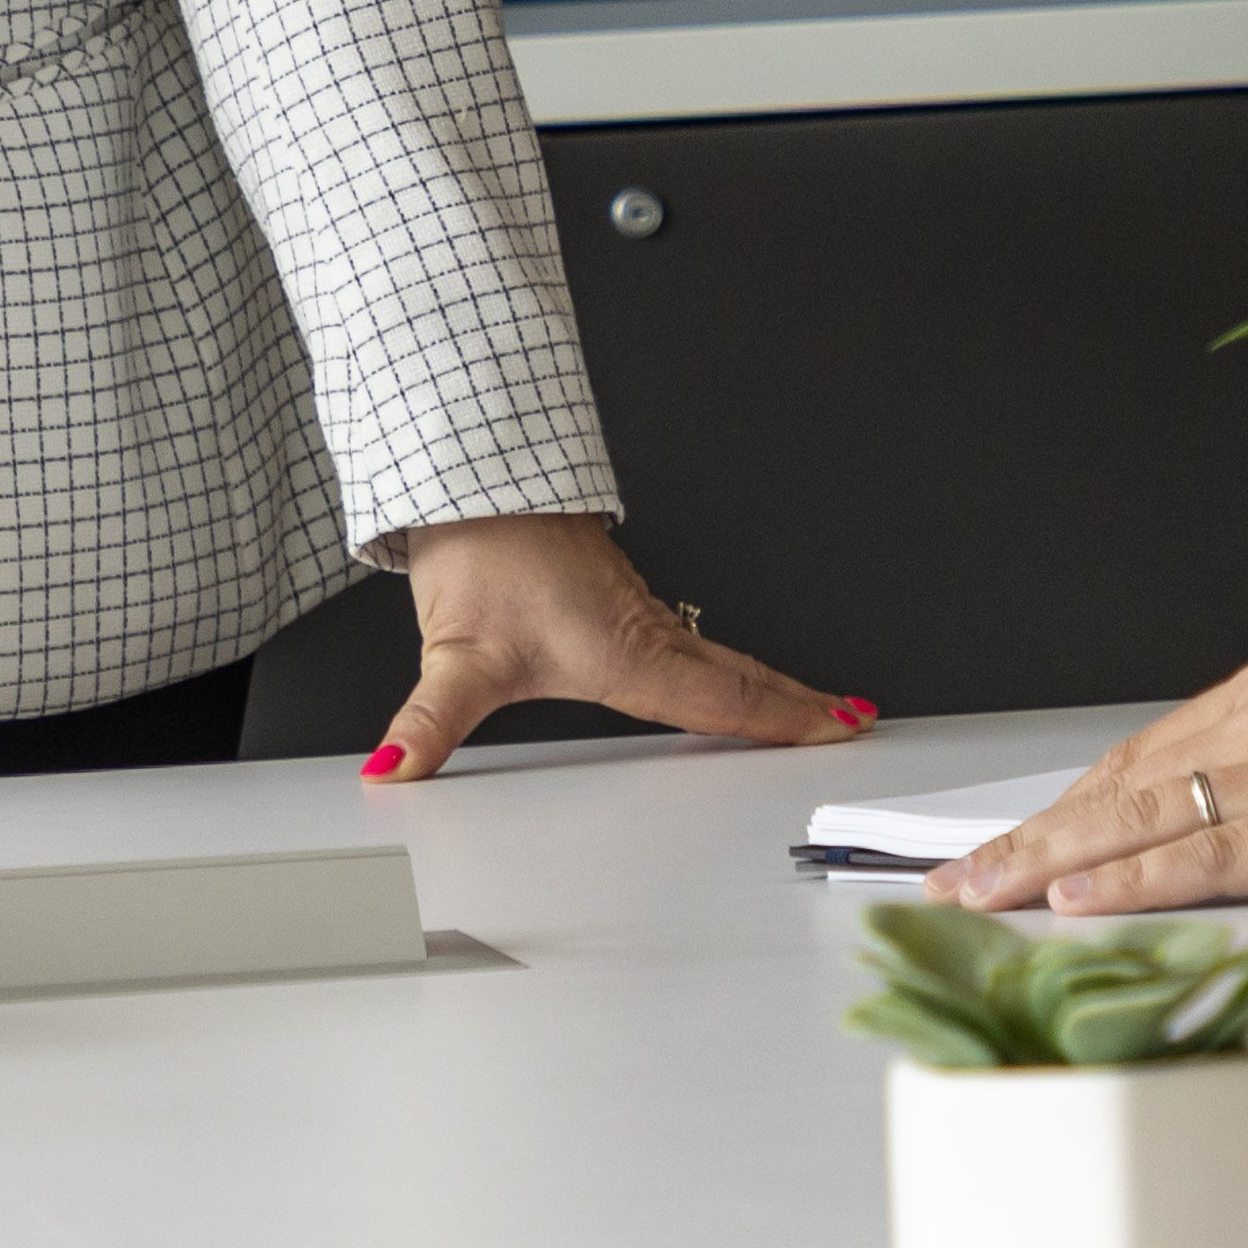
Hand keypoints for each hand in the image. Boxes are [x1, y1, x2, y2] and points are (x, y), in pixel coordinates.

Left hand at [363, 513, 866, 773]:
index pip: (720, 697)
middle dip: (797, 702)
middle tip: (852, 722)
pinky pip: (694, 636)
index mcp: (623, 651)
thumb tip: (395, 772)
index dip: (780, 718)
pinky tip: (724, 670)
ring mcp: (636, 608)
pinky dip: (730, 659)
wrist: (471, 476)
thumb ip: (426, 726)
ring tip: (812, 707)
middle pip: (738, 673)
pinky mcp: (617, 594)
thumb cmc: (478, 550)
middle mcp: (643, 628)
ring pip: (721, 652)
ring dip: (770, 680)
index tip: (836, 727)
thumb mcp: (453, 655)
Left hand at [934, 653, 1247, 910]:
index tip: (1012, 841)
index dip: (1067, 806)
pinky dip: (1126, 880)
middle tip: (955, 875)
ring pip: (1135, 819)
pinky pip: (1198, 856)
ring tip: (978, 895)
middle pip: (1115, 785)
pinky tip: (1072, 902)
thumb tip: (1226, 822)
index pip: (1138, 756)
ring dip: (1045, 862)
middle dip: (1027, 836)